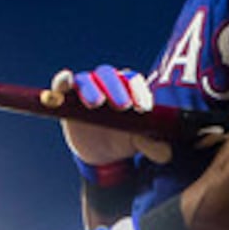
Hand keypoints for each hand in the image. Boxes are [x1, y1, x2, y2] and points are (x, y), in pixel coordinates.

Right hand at [48, 65, 170, 179]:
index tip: (143, 108)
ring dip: (91, 88)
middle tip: (122, 107)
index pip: (133, 81)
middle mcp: (107, 84)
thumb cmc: (124, 140)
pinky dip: (63, 81)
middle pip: (110, 76)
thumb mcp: (138, 144)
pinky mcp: (66, 97)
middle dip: (116, 89)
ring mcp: (86, 88)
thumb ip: (152, 145)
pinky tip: (66, 83)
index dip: (138, 91)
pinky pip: (62, 83)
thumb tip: (166, 153)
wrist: (101, 153)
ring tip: (96, 103)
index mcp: (128, 89)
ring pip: (87, 79)